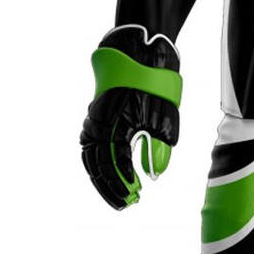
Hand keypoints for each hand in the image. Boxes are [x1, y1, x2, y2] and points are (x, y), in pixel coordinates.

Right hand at [80, 26, 181, 209]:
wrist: (138, 50)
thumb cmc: (153, 82)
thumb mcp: (164, 117)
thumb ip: (158, 147)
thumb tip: (154, 174)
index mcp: (114, 127)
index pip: (114, 165)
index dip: (124, 184)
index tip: (135, 196)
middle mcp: (98, 125)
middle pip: (97, 166)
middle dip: (110, 187)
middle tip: (125, 204)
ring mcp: (94, 118)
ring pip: (90, 156)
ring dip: (101, 178)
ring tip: (116, 194)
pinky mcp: (97, 113)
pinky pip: (90, 143)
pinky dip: (95, 161)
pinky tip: (105, 171)